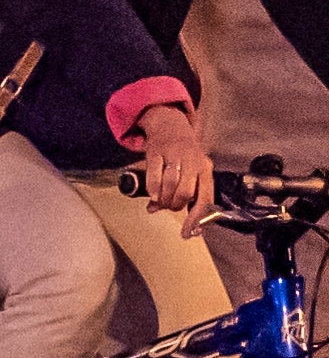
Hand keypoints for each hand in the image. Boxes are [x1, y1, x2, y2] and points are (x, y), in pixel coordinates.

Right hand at [133, 103, 216, 227]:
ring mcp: (175, 155)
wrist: (169, 125)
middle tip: (168, 207)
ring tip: (158, 201)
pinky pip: (155, 174)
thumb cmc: (182, 154)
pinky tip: (152, 194)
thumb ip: (183, 194)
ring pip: (171, 184)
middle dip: (174, 205)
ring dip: (163, 198)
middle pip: (186, 193)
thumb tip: (169, 215)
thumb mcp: (190, 172)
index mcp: (205, 170)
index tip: (187, 232)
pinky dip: (153, 188)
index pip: (204, 199)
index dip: (196, 219)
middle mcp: (193, 162)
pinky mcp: (157, 151)